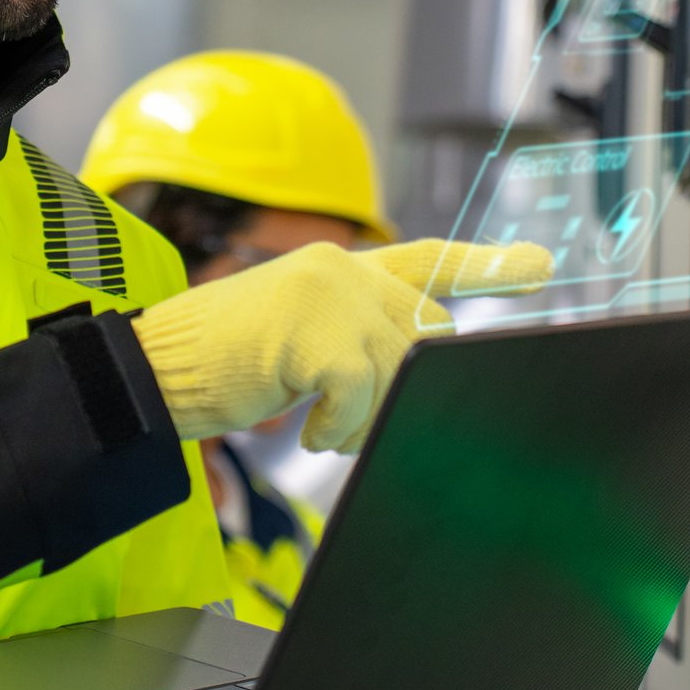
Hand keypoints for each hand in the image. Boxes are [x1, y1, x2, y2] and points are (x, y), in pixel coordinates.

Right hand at [132, 239, 552, 452]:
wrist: (148, 371)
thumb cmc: (220, 368)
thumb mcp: (300, 343)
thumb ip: (358, 339)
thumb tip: (422, 374)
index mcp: (341, 269)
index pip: (427, 261)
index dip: (487, 267)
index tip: (541, 266)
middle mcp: (342, 268)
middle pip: (424, 341)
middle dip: (400, 394)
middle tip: (344, 423)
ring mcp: (330, 292)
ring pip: (398, 372)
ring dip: (364, 418)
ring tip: (317, 423)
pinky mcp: (315, 329)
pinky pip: (362, 394)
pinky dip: (338, 426)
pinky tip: (304, 429)